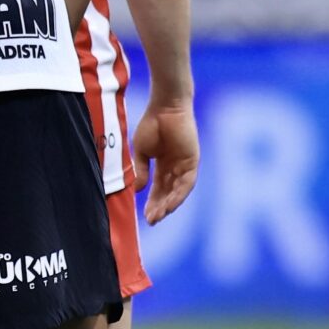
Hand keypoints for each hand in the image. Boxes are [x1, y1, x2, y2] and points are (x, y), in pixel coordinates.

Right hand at [134, 99, 199, 223]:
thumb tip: (136, 189)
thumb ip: (140, 170)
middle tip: (151, 221)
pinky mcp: (193, 161)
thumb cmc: (152, 124)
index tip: (144, 215)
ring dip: (168, 204)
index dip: (152, 202)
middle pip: (168, 192)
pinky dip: (178, 195)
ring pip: (178, 191)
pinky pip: (187, 183)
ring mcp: (185, 164)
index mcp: (164, 164)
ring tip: (158, 216)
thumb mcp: (141, 152)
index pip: (159, 188)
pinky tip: (169, 205)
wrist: (165, 107)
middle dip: (159, 207)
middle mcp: (176, 167)